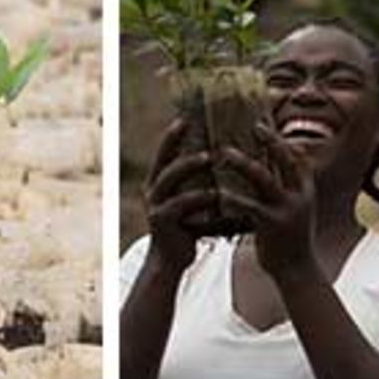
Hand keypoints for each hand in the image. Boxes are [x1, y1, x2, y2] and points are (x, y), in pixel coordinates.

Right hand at [144, 119, 216, 271]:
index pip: (164, 153)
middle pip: (162, 159)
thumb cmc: (187, 230)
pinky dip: (198, 197)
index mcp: (158, 183)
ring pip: (169, 178)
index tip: (185, 116)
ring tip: (208, 156)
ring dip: (188, 165)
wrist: (171, 262)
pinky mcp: (162, 221)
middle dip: (175, 141)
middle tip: (192, 125)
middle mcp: (153, 190)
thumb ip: (201, 184)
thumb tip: (226, 164)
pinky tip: (215, 192)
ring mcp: (155, 205)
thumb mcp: (192, 203)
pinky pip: (181, 204)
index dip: (172, 135)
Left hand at [216, 124, 316, 278]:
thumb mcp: (296, 212)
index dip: (286, 140)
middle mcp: (300, 197)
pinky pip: (248, 205)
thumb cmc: (291, 241)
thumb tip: (269, 173)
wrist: (297, 272)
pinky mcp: (271, 224)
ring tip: (225, 152)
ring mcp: (287, 210)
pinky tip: (217, 191)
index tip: (269, 124)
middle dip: (271, 140)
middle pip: (286, 159)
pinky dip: (231, 197)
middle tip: (253, 125)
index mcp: (307, 191)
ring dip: (243, 162)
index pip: (300, 158)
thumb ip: (287, 192)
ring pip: (264, 177)